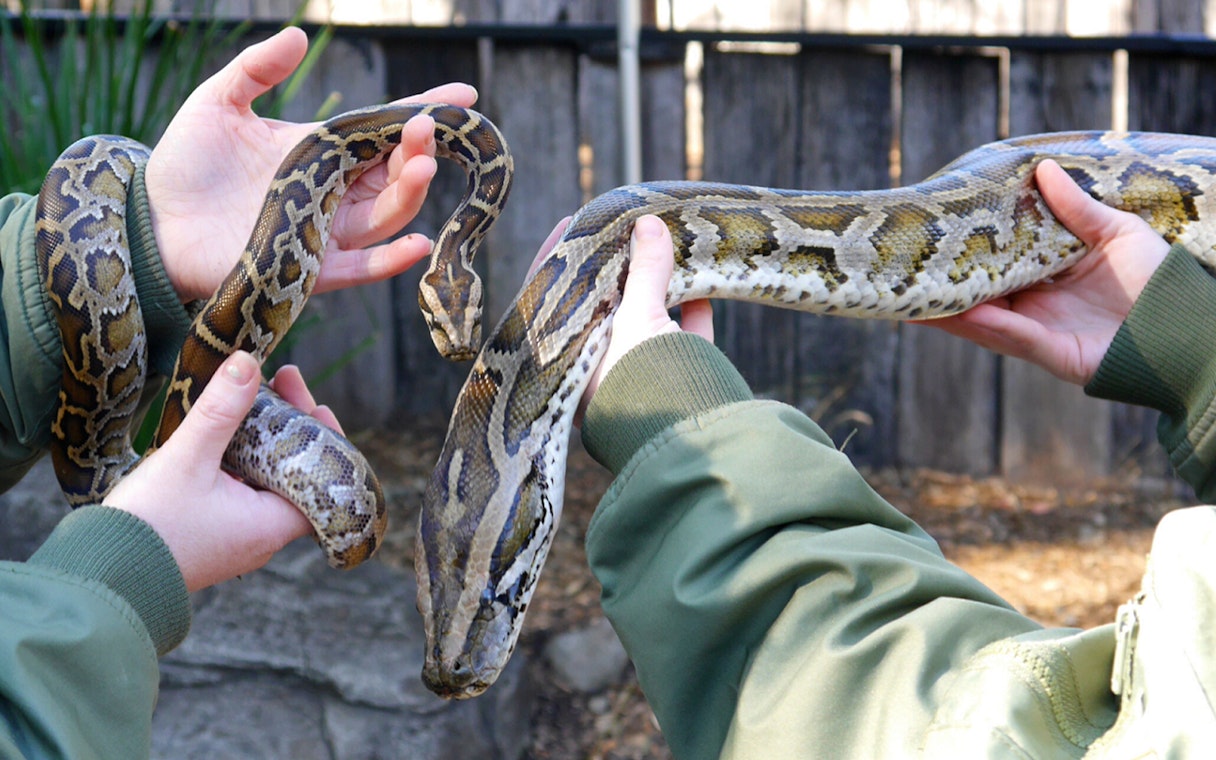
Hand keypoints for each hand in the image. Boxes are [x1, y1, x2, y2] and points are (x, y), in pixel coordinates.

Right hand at [103, 353, 328, 591]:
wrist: (101, 577)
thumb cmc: (149, 526)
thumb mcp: (187, 459)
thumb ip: (220, 411)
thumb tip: (248, 361)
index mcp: (274, 525)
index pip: (325, 480)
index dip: (326, 439)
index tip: (316, 403)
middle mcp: (264, 536)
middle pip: (298, 473)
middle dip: (293, 426)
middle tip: (284, 380)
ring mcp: (239, 538)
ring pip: (268, 479)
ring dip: (267, 439)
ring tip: (260, 394)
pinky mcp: (214, 535)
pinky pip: (242, 490)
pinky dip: (243, 459)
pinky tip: (229, 431)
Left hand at [145, 27, 478, 302]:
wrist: (151, 223)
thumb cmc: (185, 165)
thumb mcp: (217, 104)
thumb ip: (256, 69)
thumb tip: (298, 35)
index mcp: (321, 151)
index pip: (383, 131)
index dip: (423, 112)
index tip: (463, 97)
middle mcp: (334, 191)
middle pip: (393, 172)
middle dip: (418, 150)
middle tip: (429, 128)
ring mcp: (326, 230)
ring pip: (385, 214)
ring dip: (410, 193)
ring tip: (422, 167)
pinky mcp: (310, 267)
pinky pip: (361, 267)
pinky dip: (392, 260)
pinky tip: (418, 243)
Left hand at [570, 214, 713, 416]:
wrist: (684, 437)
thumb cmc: (639, 380)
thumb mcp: (638, 318)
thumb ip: (644, 271)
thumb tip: (649, 224)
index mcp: (569, 357)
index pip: (552, 298)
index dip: (560, 257)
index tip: (569, 222)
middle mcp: (598, 367)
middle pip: (603, 305)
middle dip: (618, 268)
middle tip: (625, 229)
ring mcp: (637, 375)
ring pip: (644, 320)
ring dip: (658, 286)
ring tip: (666, 247)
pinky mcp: (676, 383)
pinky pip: (682, 340)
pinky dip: (693, 314)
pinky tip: (703, 287)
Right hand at [922, 159, 1168, 384]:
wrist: (1187, 324)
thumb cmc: (1158, 278)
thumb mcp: (1117, 231)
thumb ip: (1076, 206)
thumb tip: (1042, 167)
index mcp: (1048, 273)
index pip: (998, 261)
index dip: (968, 252)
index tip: (936, 236)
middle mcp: (1037, 304)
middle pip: (980, 294)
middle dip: (945, 285)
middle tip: (907, 269)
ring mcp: (1041, 331)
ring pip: (985, 319)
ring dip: (951, 310)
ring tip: (916, 296)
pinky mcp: (1054, 353)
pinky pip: (1014, 338)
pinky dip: (987, 326)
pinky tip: (961, 314)